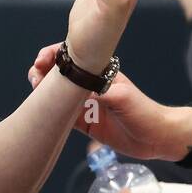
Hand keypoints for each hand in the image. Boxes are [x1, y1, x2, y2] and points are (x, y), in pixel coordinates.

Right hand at [28, 48, 163, 157]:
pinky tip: (41, 112)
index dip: (54, 54)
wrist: (157, 138)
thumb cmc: (145, 112)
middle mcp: (89, 84)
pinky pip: (60, 114)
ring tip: (35, 92)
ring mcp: (84, 103)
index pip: (73, 56)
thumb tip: (80, 92)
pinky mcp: (82, 122)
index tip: (42, 60)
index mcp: (99, 71)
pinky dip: (49, 111)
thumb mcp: (123, 98)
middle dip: (42, 70)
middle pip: (59, 71)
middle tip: (34, 77)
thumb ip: (101, 94)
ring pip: (56, 92)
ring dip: (42, 90)